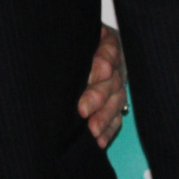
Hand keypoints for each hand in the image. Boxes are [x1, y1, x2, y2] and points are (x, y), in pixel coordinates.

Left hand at [78, 23, 126, 146]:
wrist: (70, 52)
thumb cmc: (67, 44)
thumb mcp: (71, 39)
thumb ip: (71, 46)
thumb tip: (61, 54)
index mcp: (106, 41)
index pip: (109, 51)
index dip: (102, 64)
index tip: (92, 76)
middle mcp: (114, 64)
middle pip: (112, 80)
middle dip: (98, 96)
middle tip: (83, 109)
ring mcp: (117, 85)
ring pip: (116, 101)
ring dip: (104, 117)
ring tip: (92, 130)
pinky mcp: (115, 103)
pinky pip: (116, 118)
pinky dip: (108, 130)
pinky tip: (100, 140)